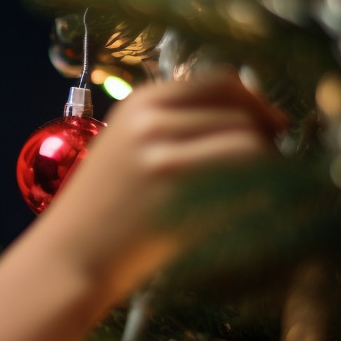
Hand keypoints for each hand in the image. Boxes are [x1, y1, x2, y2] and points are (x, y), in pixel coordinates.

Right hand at [33, 73, 287, 300]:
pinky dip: (262, 194)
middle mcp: (150, 120)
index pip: (220, 81)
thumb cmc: (102, 212)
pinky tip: (253, 211)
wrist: (69, 259)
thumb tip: (252, 120)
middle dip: (266, 141)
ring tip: (262, 193)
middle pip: (241, 113)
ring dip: (269, 169)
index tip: (272, 127)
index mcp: (139, 101)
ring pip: (249, 144)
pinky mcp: (177, 195)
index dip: (257, 102)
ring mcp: (162, 155)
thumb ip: (176, 125)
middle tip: (270, 171)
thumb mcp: (128, 147)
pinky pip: (243, 181)